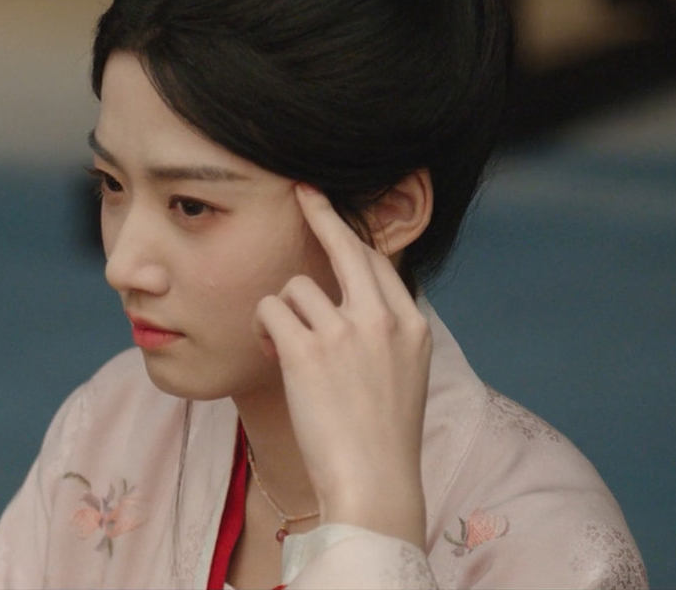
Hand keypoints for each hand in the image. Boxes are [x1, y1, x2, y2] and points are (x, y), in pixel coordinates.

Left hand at [254, 184, 431, 548]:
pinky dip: (263, 330)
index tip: (336, 218)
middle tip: (303, 190)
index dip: (351, 238)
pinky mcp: (306, 351)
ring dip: (282, 314)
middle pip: (346, 246)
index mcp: (412, 326)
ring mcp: (345, 332)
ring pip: (295, 287)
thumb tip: (359, 304)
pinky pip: (269, 311)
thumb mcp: (404, 377)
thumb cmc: (382, 441)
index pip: (378, 263)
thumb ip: (386, 336)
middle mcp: (383, 319)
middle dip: (322, 213)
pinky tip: (273, 356)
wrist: (374, 485)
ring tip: (285, 352)